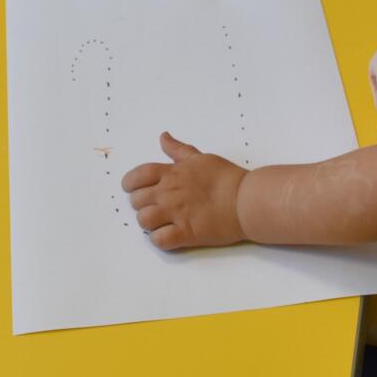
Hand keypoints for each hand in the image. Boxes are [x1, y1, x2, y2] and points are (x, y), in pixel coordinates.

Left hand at [122, 132, 247, 250]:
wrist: (246, 199)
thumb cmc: (226, 177)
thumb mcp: (200, 157)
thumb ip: (178, 149)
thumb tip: (163, 137)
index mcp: (171, 173)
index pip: (136, 176)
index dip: (130, 184)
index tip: (133, 189)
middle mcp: (168, 193)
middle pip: (136, 200)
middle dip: (141, 204)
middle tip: (154, 207)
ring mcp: (176, 214)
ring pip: (143, 220)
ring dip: (148, 222)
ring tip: (160, 222)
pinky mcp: (186, 234)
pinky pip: (159, 240)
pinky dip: (159, 239)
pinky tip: (169, 235)